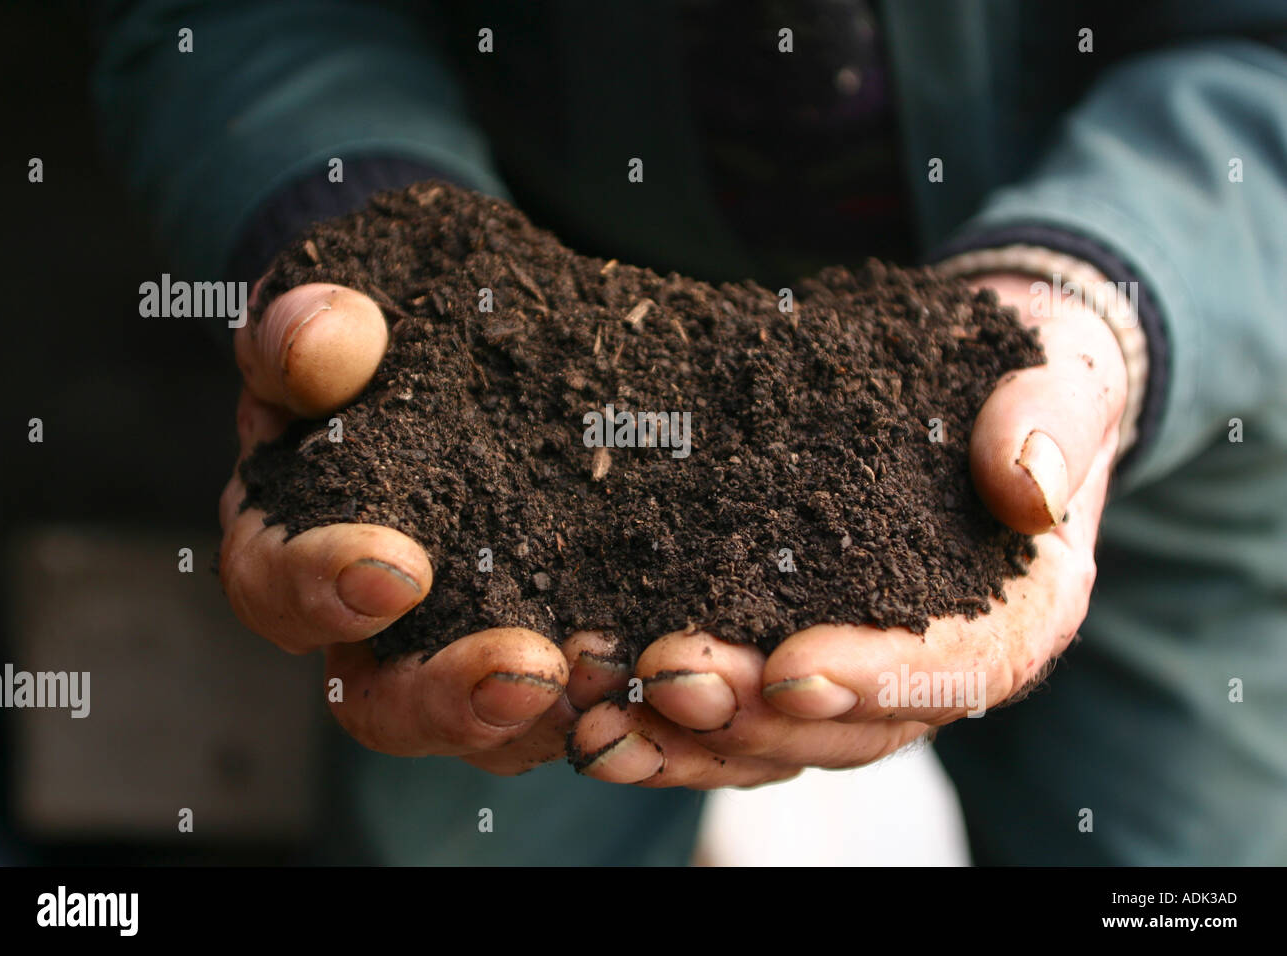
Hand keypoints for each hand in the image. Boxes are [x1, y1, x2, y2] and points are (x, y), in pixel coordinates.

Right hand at [218, 281, 628, 771]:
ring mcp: (464, 641)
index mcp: (292, 539)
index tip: (400, 570)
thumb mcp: (341, 317)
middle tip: (529, 672)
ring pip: (488, 728)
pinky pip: (572, 697)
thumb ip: (318, 331)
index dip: (322, 591)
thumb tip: (328, 335)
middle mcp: (370, 623)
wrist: (472, 338)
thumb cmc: (383, 337)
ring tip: (614, 674)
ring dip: (547, 714)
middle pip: (382, 703)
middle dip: (451, 699)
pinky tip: (660, 658)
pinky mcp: (550, 636)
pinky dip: (614, 689)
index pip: (276, 588)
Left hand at [568, 272, 1126, 787]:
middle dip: (754, 717)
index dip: (876, 681)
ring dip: (687, 739)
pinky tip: (591, 700)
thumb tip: (1028, 486)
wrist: (982, 381)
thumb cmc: (1027, 380)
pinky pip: (731, 701)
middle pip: (850, 728)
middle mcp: (936, 665)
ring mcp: (857, 668)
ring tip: (602, 724)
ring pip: (776, 735)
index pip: (960, 670)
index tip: (793, 672)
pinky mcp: (791, 646)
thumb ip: (1051, 424)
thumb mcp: (1059, 379)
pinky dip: (661, 712)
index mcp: (1019, 615)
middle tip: (669, 683)